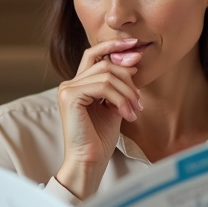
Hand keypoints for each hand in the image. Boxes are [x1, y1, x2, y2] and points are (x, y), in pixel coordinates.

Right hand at [54, 38, 144, 198]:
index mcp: (78, 84)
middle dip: (128, 77)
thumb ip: (119, 85)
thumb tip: (133, 62)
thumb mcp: (114, 106)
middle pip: (104, 63)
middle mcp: (70, 84)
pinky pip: (103, 86)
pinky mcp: (70, 96)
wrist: (90, 161)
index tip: (135, 47)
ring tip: (136, 111)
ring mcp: (67, 89)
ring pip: (107, 75)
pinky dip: (120, 99)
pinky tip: (127, 114)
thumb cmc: (100, 139)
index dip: (114, 46)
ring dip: (128, 93)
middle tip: (140, 99)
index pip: (95, 54)